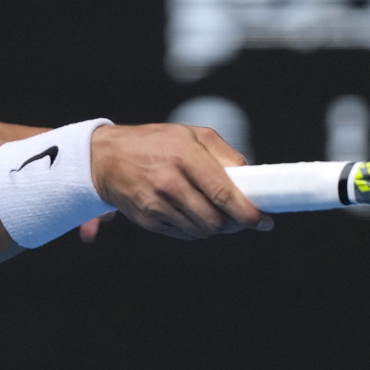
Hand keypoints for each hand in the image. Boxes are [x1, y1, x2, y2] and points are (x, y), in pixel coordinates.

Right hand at [87, 124, 272, 240]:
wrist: (105, 158)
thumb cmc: (154, 142)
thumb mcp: (191, 134)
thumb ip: (224, 155)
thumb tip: (250, 180)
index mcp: (184, 155)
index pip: (224, 193)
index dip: (248, 213)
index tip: (264, 221)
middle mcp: (170, 182)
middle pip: (215, 220)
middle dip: (234, 223)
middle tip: (241, 217)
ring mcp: (157, 204)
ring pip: (202, 231)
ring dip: (215, 227)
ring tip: (213, 211)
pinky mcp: (148, 220)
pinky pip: (184, 235)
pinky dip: (195, 228)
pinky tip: (191, 212)